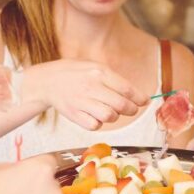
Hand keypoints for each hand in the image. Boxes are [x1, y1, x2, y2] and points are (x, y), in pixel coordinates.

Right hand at [24, 59, 147, 129]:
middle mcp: (91, 86)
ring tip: (110, 110)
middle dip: (131, 110)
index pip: (127, 89)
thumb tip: (138, 96)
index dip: (140, 98)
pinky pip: (95, 125)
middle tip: (131, 109)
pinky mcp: (74, 115)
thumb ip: (115, 79)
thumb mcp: (95, 67)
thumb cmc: (76, 74)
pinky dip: (99, 123)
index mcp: (99, 72)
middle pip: (121, 105)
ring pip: (110, 116)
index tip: (145, 101)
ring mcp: (82, 101)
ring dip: (115, 116)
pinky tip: (96, 115)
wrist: (48, 81)